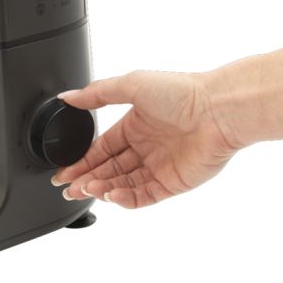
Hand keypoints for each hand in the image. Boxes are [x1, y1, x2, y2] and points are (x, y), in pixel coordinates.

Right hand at [52, 69, 241, 208]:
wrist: (218, 110)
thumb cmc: (181, 92)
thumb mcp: (132, 85)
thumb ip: (97, 94)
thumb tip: (67, 97)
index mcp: (135, 126)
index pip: (101, 149)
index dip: (81, 161)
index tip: (64, 171)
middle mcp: (146, 147)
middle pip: (109, 170)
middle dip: (86, 179)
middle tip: (67, 188)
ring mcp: (159, 167)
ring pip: (123, 184)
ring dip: (102, 188)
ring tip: (85, 189)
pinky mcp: (173, 183)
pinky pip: (144, 196)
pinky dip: (125, 198)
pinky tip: (111, 194)